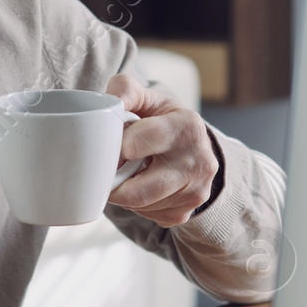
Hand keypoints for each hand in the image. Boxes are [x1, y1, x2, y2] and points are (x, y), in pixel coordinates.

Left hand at [105, 71, 219, 226]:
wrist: (189, 144)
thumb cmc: (160, 118)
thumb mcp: (146, 96)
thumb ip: (124, 89)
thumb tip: (110, 103)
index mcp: (188, 127)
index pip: (140, 142)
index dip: (118, 146)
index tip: (112, 145)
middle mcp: (199, 162)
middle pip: (139, 190)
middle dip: (115, 182)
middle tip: (107, 169)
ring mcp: (196, 191)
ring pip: (140, 206)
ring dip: (124, 193)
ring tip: (126, 172)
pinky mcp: (186, 211)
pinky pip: (149, 216)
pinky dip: (136, 205)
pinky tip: (141, 185)